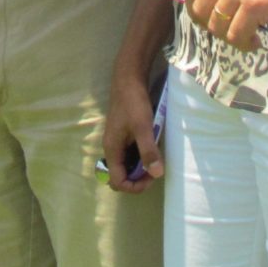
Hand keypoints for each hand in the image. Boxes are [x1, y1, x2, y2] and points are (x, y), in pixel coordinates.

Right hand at [102, 66, 163, 192]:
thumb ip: (148, 151)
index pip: (117, 181)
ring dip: (139, 169)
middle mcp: (111, 149)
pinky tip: (152, 149)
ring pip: (125, 166)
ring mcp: (117, 142)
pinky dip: (140, 158)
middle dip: (137, 180)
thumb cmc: (134, 103)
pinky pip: (129, 155)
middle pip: (120, 176)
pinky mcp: (123, 135)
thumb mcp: (143, 127)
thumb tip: (156, 174)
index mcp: (112, 150)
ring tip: (155, 160)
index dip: (134, 186)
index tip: (152, 177)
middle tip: (155, 170)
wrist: (128, 80)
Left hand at [182, 0, 267, 49]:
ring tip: (248, 37)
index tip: (208, 19)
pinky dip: (244, 43)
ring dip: (230, 37)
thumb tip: (216, 4)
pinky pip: (237, 34)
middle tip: (230, 32)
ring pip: (217, 25)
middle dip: (212, 26)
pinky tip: (256, 40)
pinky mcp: (255, 3)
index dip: (196, 8)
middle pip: (199, 8)